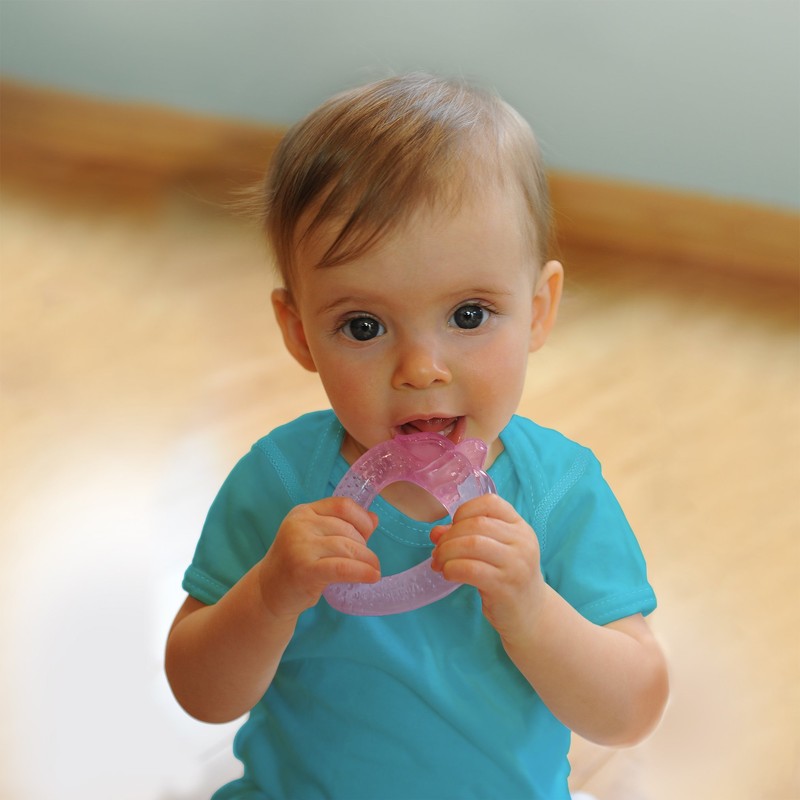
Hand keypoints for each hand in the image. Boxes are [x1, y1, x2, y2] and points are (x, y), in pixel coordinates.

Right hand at [257, 497, 380, 619]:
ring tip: (374, 569)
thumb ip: (342, 526)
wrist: (269, 591)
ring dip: (367, 560)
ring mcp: (300, 546)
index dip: (361, 519)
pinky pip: (342, 567)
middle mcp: (300, 525)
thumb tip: (373, 518)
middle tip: (367, 560)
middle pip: (347, 529)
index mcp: (304, 512)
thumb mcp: (316, 539)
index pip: (342, 505)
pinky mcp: (305, 569)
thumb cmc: (297, 563)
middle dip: (364, 545)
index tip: (368, 534)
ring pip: (347, 548)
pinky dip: (362, 572)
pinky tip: (373, 576)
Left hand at [430, 494, 545, 637]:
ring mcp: (516, 564)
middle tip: (437, 550)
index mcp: (520, 527)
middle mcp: (522, 542)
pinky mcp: (505, 586)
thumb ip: (467, 536)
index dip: (465, 510)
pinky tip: (448, 573)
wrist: (530, 613)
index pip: (491, 503)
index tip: (453, 526)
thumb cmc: (508, 576)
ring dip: (446, 552)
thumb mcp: (494, 551)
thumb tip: (435, 532)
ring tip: (439, 562)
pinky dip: (452, 568)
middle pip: (476, 524)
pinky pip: (470, 569)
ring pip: (472, 544)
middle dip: (449, 536)